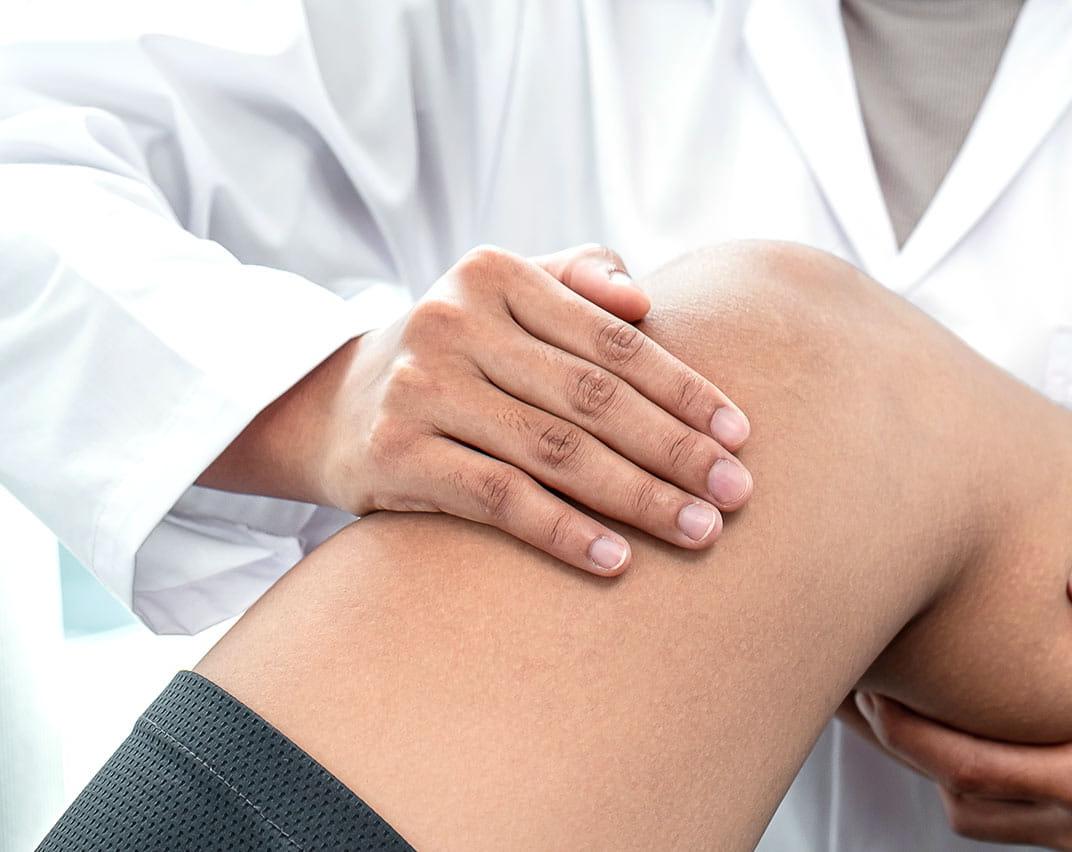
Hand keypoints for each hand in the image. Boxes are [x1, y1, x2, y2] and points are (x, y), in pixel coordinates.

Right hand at [201, 243, 752, 575]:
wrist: (331, 403)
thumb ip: (577, 277)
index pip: (612, 339)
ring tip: (701, 530)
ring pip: (555, 452)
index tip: (740, 433)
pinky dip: (564, 532)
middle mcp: (452, 322)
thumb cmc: (455, 350)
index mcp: (493, 273)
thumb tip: (642, 299)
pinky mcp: (395, 455)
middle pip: (592, 398)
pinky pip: (499, 500)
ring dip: (638, 497)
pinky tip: (618, 561)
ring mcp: (421, 390)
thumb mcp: (502, 293)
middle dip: (675, 449)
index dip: (684, 388)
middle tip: (739, 492)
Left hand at [854, 559, 1071, 851]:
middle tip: (880, 704)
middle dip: (917, 759)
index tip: (869, 698)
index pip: (971, 769)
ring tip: (925, 721)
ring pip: (996, 826)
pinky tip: (995, 746)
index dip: (910, 736)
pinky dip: (1000, 796)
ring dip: (957, 781)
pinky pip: (1034, 833)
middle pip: (967, 806)